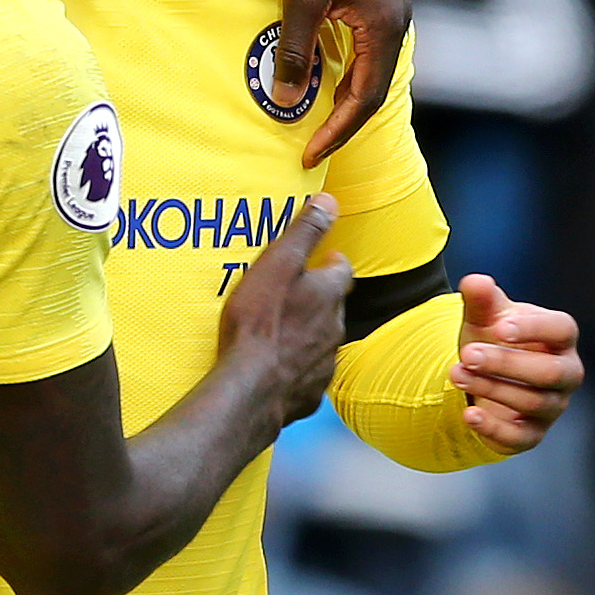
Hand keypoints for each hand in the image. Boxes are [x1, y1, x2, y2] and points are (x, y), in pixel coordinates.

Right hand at [220, 189, 352, 424]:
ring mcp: (324, 364)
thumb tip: (329, 201)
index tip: (320, 258)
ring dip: (308, 334)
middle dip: (317, 299)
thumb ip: (305, 232)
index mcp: (328, 295)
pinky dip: (296, 368)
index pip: (342, 270)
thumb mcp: (278, 265)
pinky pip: (307, 375)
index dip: (330, 262)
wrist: (252, 388)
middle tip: (292, 293)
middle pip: (332, 307)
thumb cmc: (260, 324)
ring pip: (322, 342)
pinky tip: (276, 367)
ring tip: (281, 331)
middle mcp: (334, 329)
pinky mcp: (309, 393)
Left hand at [278, 0, 411, 165]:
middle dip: (342, 120)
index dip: (336, 131)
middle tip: (311, 144)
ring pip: (373, 67)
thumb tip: (288, 100)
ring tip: (317, 117)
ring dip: (347, 95)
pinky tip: (327, 71)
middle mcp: (398, 24)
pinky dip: (350, 68)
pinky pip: (371, 47)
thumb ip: (297, 50)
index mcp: (383, 29)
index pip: (365, 100)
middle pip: (373, 89)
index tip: (310, 154)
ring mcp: (395, 9)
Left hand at [448, 275, 580, 451]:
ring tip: (456, 373)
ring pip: (533, 403)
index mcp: (560, 338)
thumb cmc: (494, 338)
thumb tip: (474, 281)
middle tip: (468, 354)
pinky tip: (468, 415)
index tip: (499, 327)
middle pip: (549, 373)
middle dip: (507, 364)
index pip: (561, 330)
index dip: (534, 329)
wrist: (485, 374)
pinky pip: (521, 438)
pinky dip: (494, 429)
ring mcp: (552, 406)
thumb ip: (481, 300)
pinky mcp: (532, 434)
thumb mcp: (485, 317)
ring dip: (491, 389)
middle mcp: (565, 373)